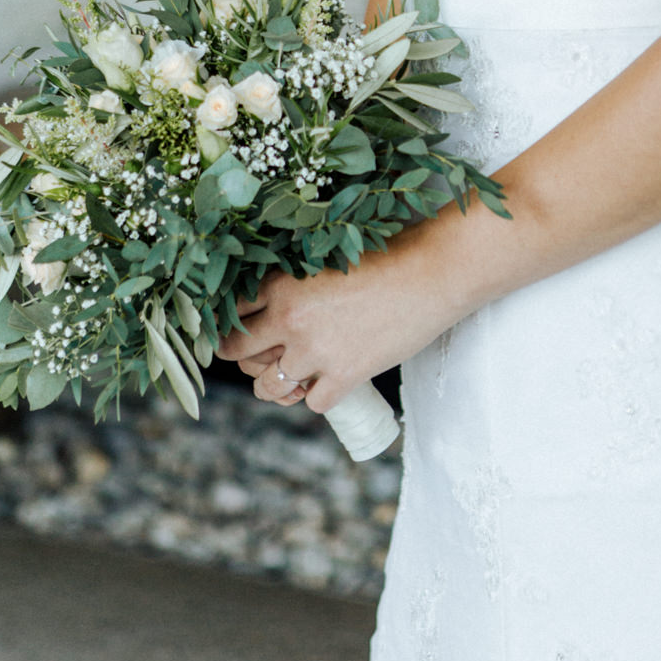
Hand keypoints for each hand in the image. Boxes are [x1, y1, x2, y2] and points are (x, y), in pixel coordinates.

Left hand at [214, 242, 455, 412]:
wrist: (431, 274)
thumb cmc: (385, 258)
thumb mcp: (327, 260)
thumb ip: (295, 284)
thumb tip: (270, 308)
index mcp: (283, 284)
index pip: (230, 312)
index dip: (230, 322)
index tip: (239, 329)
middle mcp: (290, 319)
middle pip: (236, 352)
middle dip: (243, 357)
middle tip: (261, 357)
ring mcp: (316, 351)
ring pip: (267, 387)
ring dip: (274, 387)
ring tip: (291, 380)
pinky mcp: (345, 376)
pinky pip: (312, 403)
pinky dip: (317, 397)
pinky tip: (328, 383)